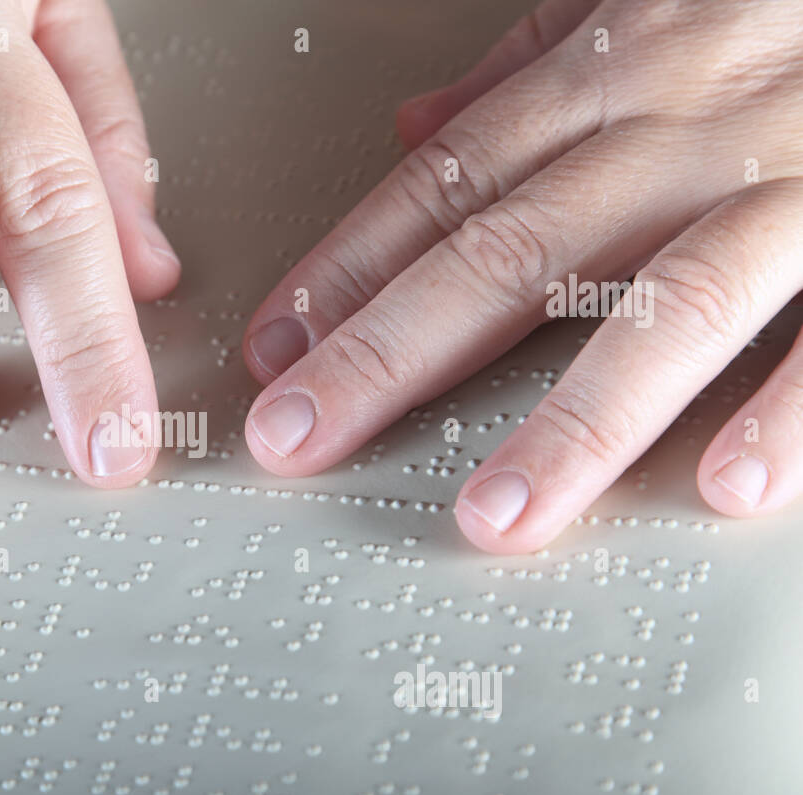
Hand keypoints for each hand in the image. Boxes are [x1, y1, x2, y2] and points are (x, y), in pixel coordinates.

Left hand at [240, 0, 802, 552]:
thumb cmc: (790, 7)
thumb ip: (536, 64)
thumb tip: (416, 125)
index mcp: (623, 68)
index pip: (448, 181)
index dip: (349, 271)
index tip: (274, 354)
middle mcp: (693, 122)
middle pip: (514, 247)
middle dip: (393, 353)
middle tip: (304, 440)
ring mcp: (801, 178)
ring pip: (668, 298)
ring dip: (574, 417)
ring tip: (494, 514)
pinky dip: (788, 408)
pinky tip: (721, 485)